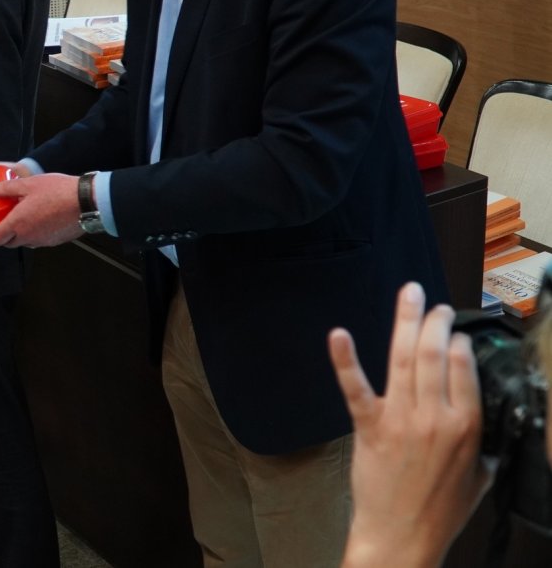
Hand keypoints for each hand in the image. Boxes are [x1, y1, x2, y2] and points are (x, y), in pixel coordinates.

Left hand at [0, 172, 84, 247]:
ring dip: (17, 234)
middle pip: (7, 242)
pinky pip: (37, 240)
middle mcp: (28, 236)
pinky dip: (32, 233)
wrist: (87, 203)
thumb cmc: (59, 193)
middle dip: (0, 235)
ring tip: (19, 217)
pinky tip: (37, 218)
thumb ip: (7, 189)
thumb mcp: (29, 185)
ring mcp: (41, 241)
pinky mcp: (53, 241)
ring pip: (23, 242)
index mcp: (18, 223)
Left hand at [334, 283, 492, 567]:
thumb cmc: (442, 509)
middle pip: (434, 354)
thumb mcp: (483, 475)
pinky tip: (337, 334)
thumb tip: (492, 412)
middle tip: (434, 305)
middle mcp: (435, 417)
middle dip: (435, 322)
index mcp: (467, 427)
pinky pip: (355, 387)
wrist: (402, 536)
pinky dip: (345, 359)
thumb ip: (488, 440)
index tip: (454, 331)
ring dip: (406, 321)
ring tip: (410, 294)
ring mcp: (400, 420)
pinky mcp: (368, 426)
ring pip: (403, 359)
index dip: (457, 343)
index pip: (464, 367)